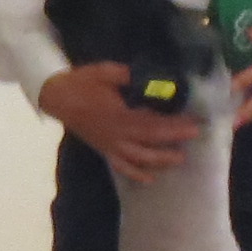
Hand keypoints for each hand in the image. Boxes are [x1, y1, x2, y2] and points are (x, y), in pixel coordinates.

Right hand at [38, 63, 194, 181]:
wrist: (56, 96)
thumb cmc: (81, 82)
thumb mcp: (105, 72)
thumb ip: (129, 76)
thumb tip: (156, 78)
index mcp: (117, 114)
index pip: (151, 122)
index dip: (173, 124)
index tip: (193, 122)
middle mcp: (115, 133)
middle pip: (149, 140)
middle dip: (173, 139)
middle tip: (195, 135)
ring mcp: (109, 144)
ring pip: (137, 157)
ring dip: (159, 160)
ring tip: (179, 158)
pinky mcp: (103, 149)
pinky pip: (120, 165)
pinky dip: (135, 174)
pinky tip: (150, 179)